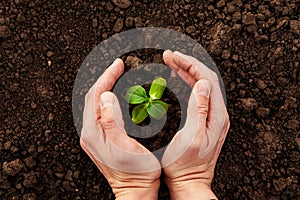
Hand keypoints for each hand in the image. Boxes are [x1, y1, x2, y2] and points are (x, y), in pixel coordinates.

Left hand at [80, 58, 160, 199]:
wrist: (136, 191)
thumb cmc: (136, 172)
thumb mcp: (125, 146)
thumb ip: (112, 121)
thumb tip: (105, 96)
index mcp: (94, 133)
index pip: (96, 96)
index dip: (107, 77)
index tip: (118, 65)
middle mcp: (90, 133)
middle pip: (93, 97)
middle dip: (105, 79)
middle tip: (118, 66)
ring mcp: (94, 136)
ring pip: (96, 103)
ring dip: (105, 87)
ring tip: (116, 76)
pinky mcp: (101, 138)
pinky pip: (100, 112)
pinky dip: (107, 98)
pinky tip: (115, 95)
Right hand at [162, 50, 229, 198]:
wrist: (188, 181)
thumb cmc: (185, 164)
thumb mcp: (192, 137)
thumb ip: (199, 109)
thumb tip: (202, 83)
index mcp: (216, 115)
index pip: (206, 79)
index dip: (189, 64)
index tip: (172, 56)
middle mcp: (217, 113)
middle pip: (205, 79)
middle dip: (187, 64)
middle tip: (169, 56)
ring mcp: (212, 116)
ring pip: (201, 85)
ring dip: (187, 71)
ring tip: (172, 62)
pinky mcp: (205, 119)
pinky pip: (198, 94)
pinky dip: (188, 83)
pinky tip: (179, 78)